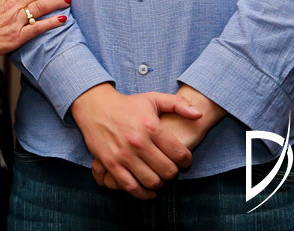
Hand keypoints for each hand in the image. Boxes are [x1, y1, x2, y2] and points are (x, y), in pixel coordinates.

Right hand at [72, 84, 201, 198]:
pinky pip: (131, 186)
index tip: (184, 160)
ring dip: (159, 183)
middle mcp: (138, 142)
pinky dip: (143, 193)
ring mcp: (124, 154)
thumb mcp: (153, 99)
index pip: (179, 154)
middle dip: (173, 172)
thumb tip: (198, 115)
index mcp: (151, 126)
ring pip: (152, 181)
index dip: (187, 161)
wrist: (95, 105)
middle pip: (168, 171)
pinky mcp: (111, 163)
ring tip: (159, 176)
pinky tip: (148, 190)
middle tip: (170, 168)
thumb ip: (178, 104)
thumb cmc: (127, 104)